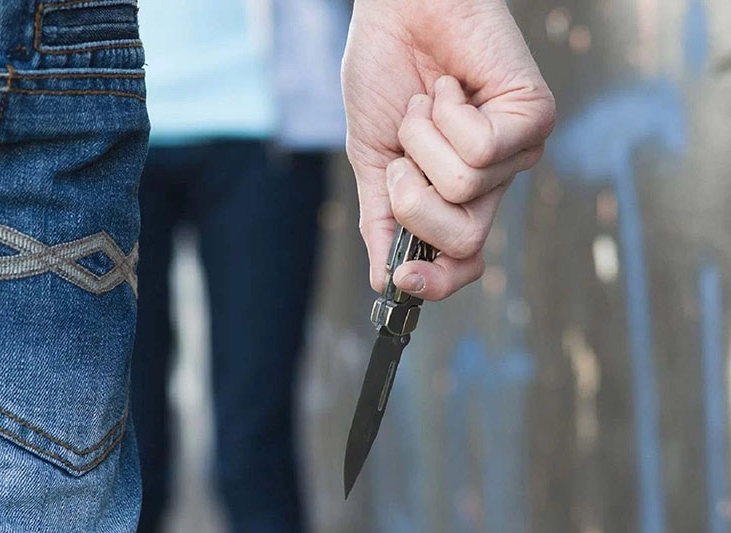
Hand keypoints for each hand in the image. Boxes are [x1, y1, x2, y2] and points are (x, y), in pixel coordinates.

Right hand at [342, 0, 554, 299]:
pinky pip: (481, 148)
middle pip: (463, 241)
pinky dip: (446, 114)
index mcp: (453, 197)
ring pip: (463, 188)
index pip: (462, 262)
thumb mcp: (371, 160)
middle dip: (413, 200)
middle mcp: (491, 183)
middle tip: (402, 156)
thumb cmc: (385, 76)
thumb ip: (381, 220)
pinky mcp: (534, 117)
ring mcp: (516, 152)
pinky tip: (448, 87)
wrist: (397, 11)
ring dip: (422, 141)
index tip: (402, 280)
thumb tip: (382, 282)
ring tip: (427, 103)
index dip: (436, 282)